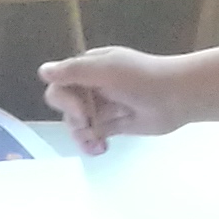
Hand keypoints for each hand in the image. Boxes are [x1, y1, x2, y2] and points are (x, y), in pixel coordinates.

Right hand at [41, 47, 194, 150]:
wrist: (176, 97)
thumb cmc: (141, 79)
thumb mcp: (105, 70)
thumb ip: (73, 71)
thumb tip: (42, 71)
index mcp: (90, 68)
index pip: (60, 85)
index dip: (65, 100)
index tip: (83, 111)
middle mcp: (93, 86)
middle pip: (67, 108)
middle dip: (75, 120)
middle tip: (91, 125)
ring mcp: (103, 106)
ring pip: (78, 125)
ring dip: (83, 137)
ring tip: (97, 145)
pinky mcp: (114, 125)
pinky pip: (92, 137)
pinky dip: (92, 145)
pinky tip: (101, 150)